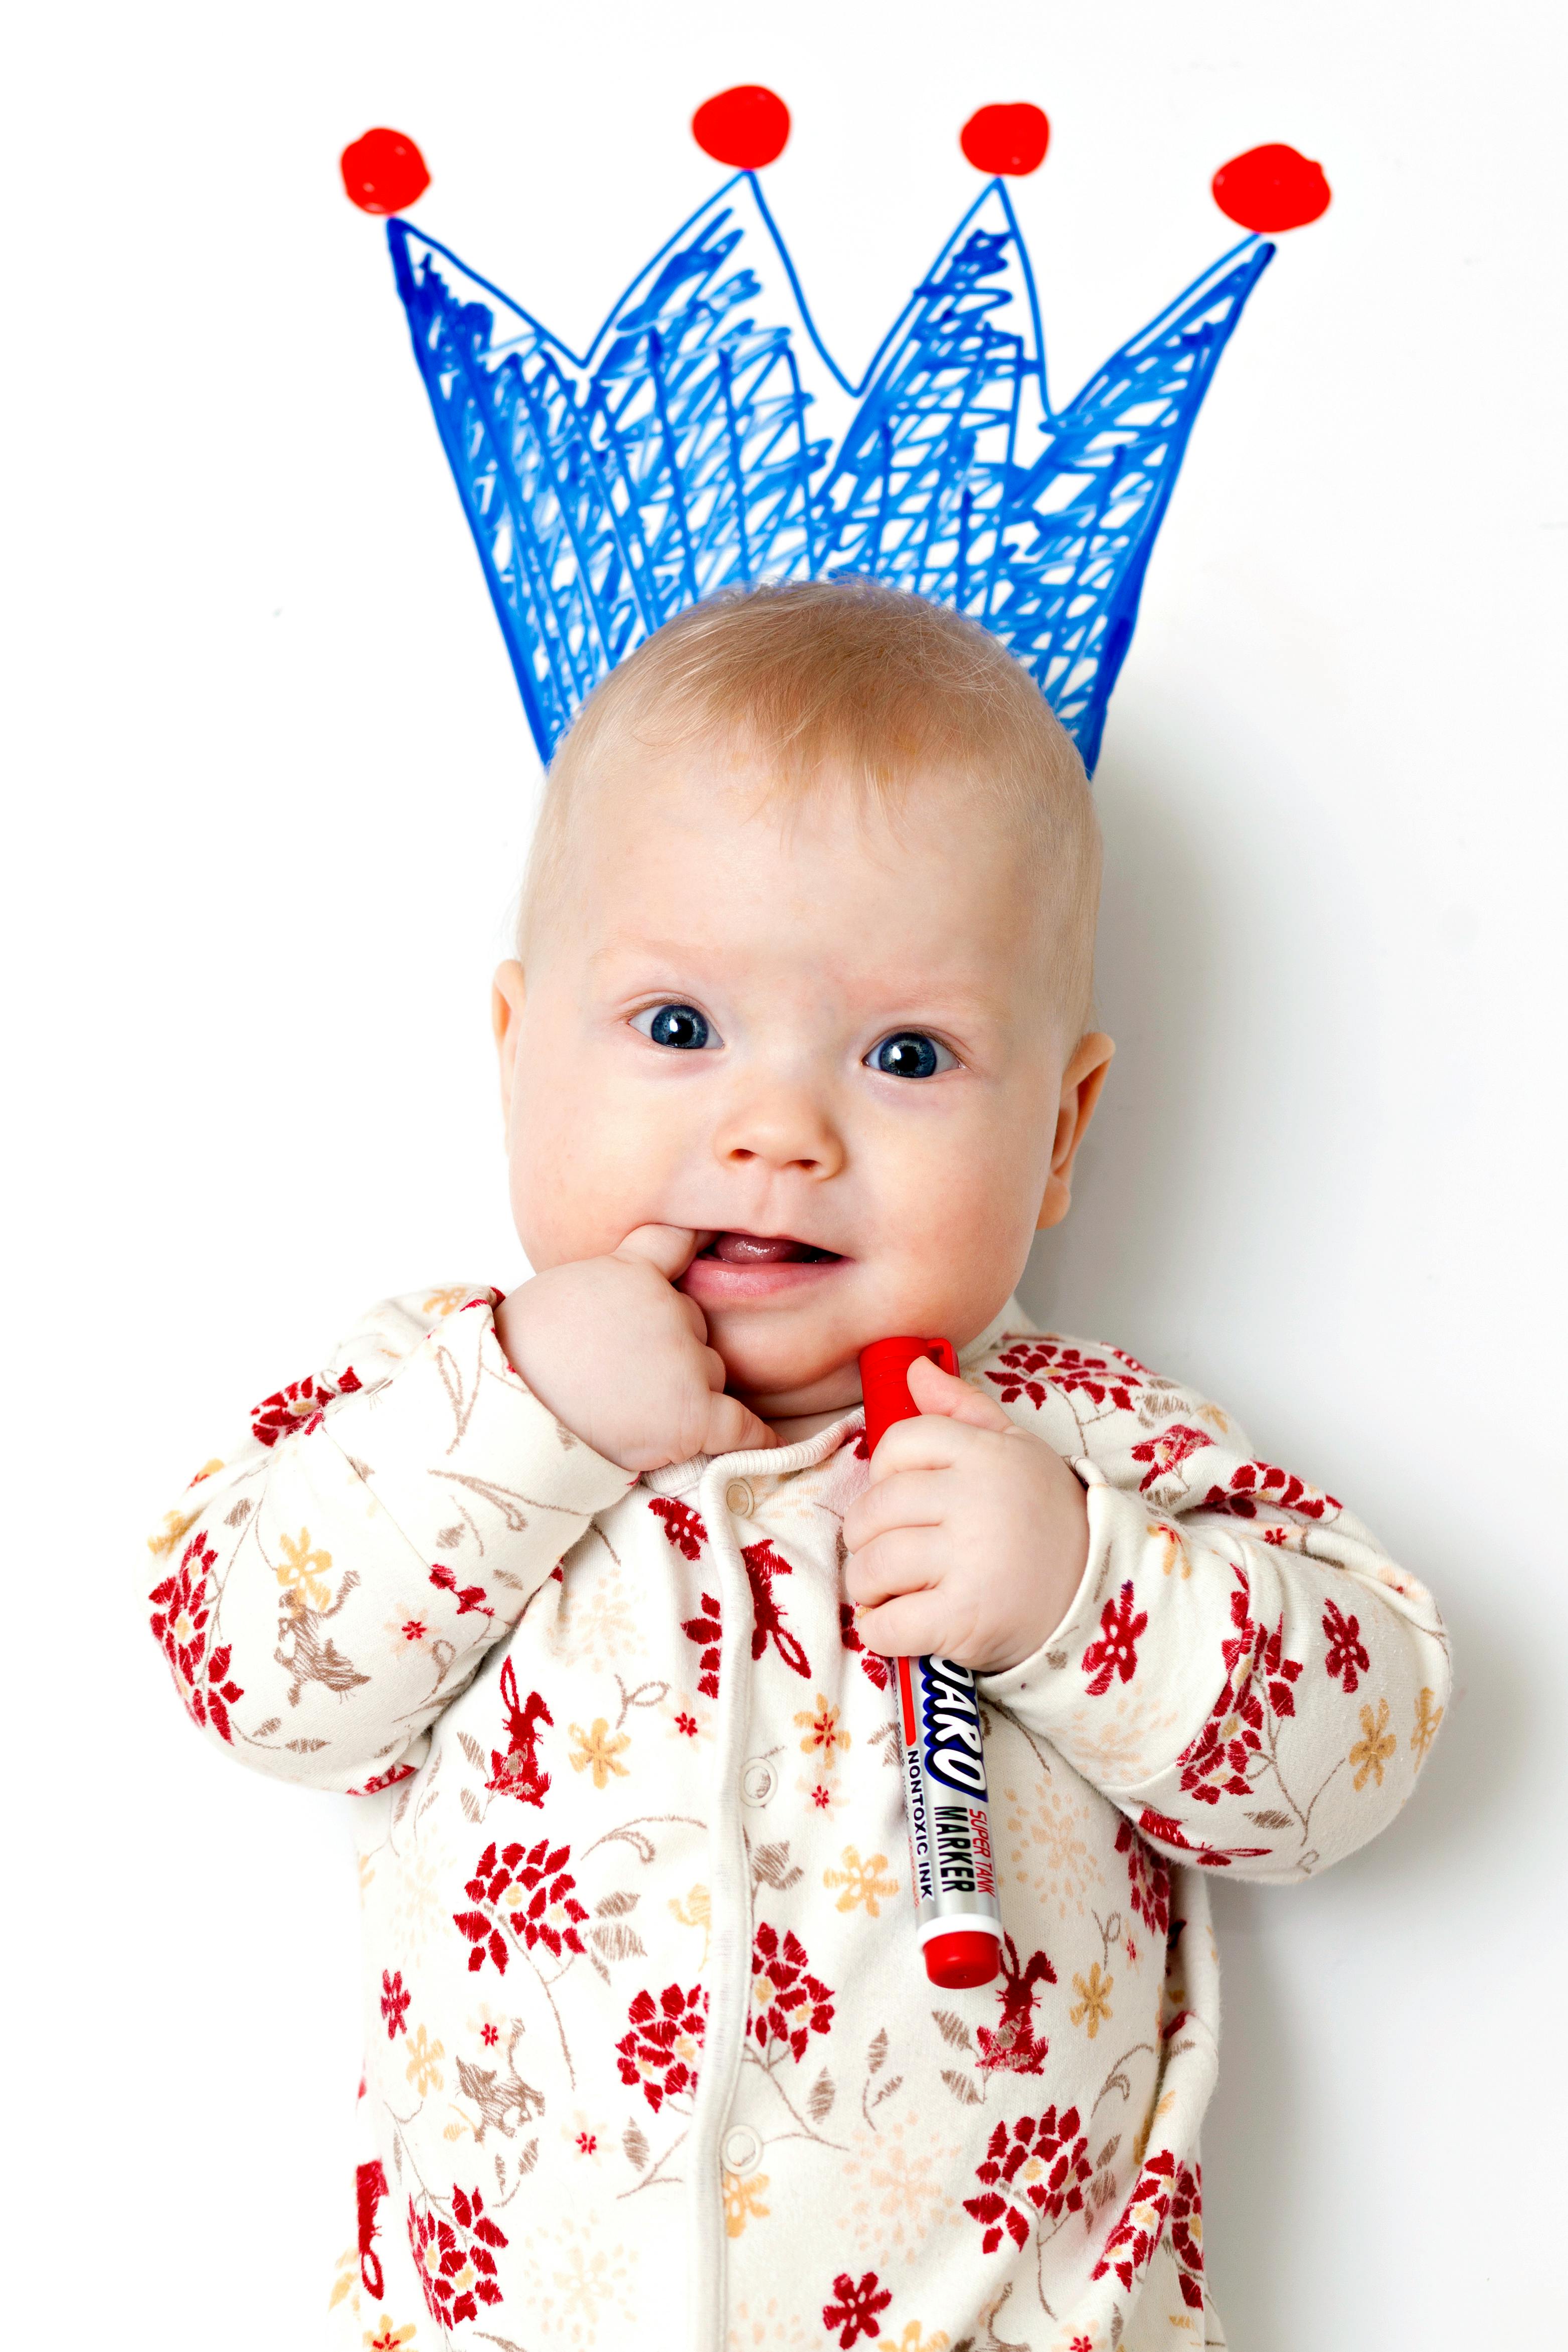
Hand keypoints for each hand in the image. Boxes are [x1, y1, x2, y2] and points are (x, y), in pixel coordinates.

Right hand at [493, 1226, 777, 1472]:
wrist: (507, 1408)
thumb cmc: (518, 1360)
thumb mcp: (556, 1299)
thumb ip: (603, 1293)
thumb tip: (615, 1316)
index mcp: (629, 1272)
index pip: (674, 1242)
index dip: (695, 1238)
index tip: (716, 1231)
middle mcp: (668, 1308)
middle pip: (695, 1326)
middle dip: (671, 1349)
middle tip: (617, 1377)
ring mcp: (684, 1360)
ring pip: (708, 1372)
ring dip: (686, 1391)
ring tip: (626, 1411)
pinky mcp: (692, 1413)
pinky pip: (740, 1424)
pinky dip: (756, 1436)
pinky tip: (776, 1443)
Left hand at [842, 1354, 1088, 1672]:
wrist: (1098, 1598)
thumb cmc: (1046, 1521)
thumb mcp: (1017, 1450)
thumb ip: (963, 1407)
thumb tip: (914, 1367)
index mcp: (988, 1455)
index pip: (898, 1443)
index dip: (886, 1472)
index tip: (905, 1498)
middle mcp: (978, 1501)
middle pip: (874, 1509)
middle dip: (867, 1536)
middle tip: (892, 1552)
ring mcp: (971, 1561)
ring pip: (872, 1567)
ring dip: (868, 1586)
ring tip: (893, 1589)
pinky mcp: (965, 1619)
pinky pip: (887, 1625)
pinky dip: (880, 1630)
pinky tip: (899, 1624)